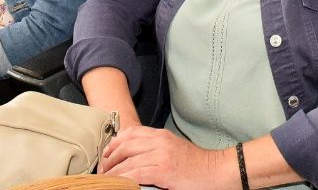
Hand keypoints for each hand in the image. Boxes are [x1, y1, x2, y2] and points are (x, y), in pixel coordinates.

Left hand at [100, 125, 234, 188]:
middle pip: (124, 145)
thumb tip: (134, 158)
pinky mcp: (163, 171)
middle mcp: (159, 141)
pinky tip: (116, 184)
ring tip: (104, 180)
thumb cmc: (196, 165)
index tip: (105, 155)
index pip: (130, 133)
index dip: (113, 144)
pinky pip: (136, 173)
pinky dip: (123, 179)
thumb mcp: (173, 149)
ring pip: (127, 160)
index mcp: (161, 135)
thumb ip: (155, 149)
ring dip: (112, 172)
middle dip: (109, 159)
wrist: (217, 171)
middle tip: (101, 171)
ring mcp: (161, 155)